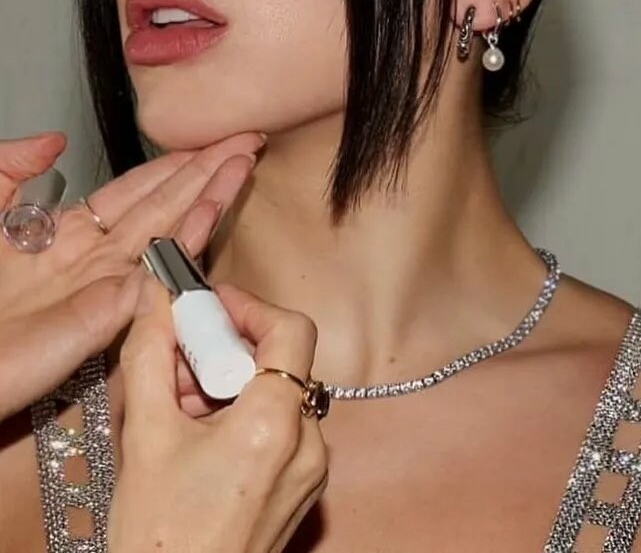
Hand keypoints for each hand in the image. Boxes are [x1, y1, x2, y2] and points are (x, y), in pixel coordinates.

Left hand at [0, 129, 265, 419]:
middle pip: (165, 203)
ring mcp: (106, 286)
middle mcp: (95, 258)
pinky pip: (155, 270)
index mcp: (68, 234)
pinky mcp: (106, 316)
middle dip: (206, 168)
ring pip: (170, 229)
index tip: (209, 138)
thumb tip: (55, 140)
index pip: (136, 188)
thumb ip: (10, 167)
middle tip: (246, 139)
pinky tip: (211, 210)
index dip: (174, 162)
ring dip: (210, 193)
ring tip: (243, 161)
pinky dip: (188, 239)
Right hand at [108, 276, 328, 552]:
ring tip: (179, 409)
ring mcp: (312, 471)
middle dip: (225, 352)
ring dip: (231, 385)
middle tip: (177, 362)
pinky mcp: (304, 490)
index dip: (249, 306)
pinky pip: (282, 430)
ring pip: (278, 396)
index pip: (291, 329)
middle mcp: (309, 444)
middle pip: (279, 362)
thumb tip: (154, 296)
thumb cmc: (160, 535)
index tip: (208, 307)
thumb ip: (150, 352)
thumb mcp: (144, 435)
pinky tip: (200, 438)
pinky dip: (245, 417)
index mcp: (276, 425)